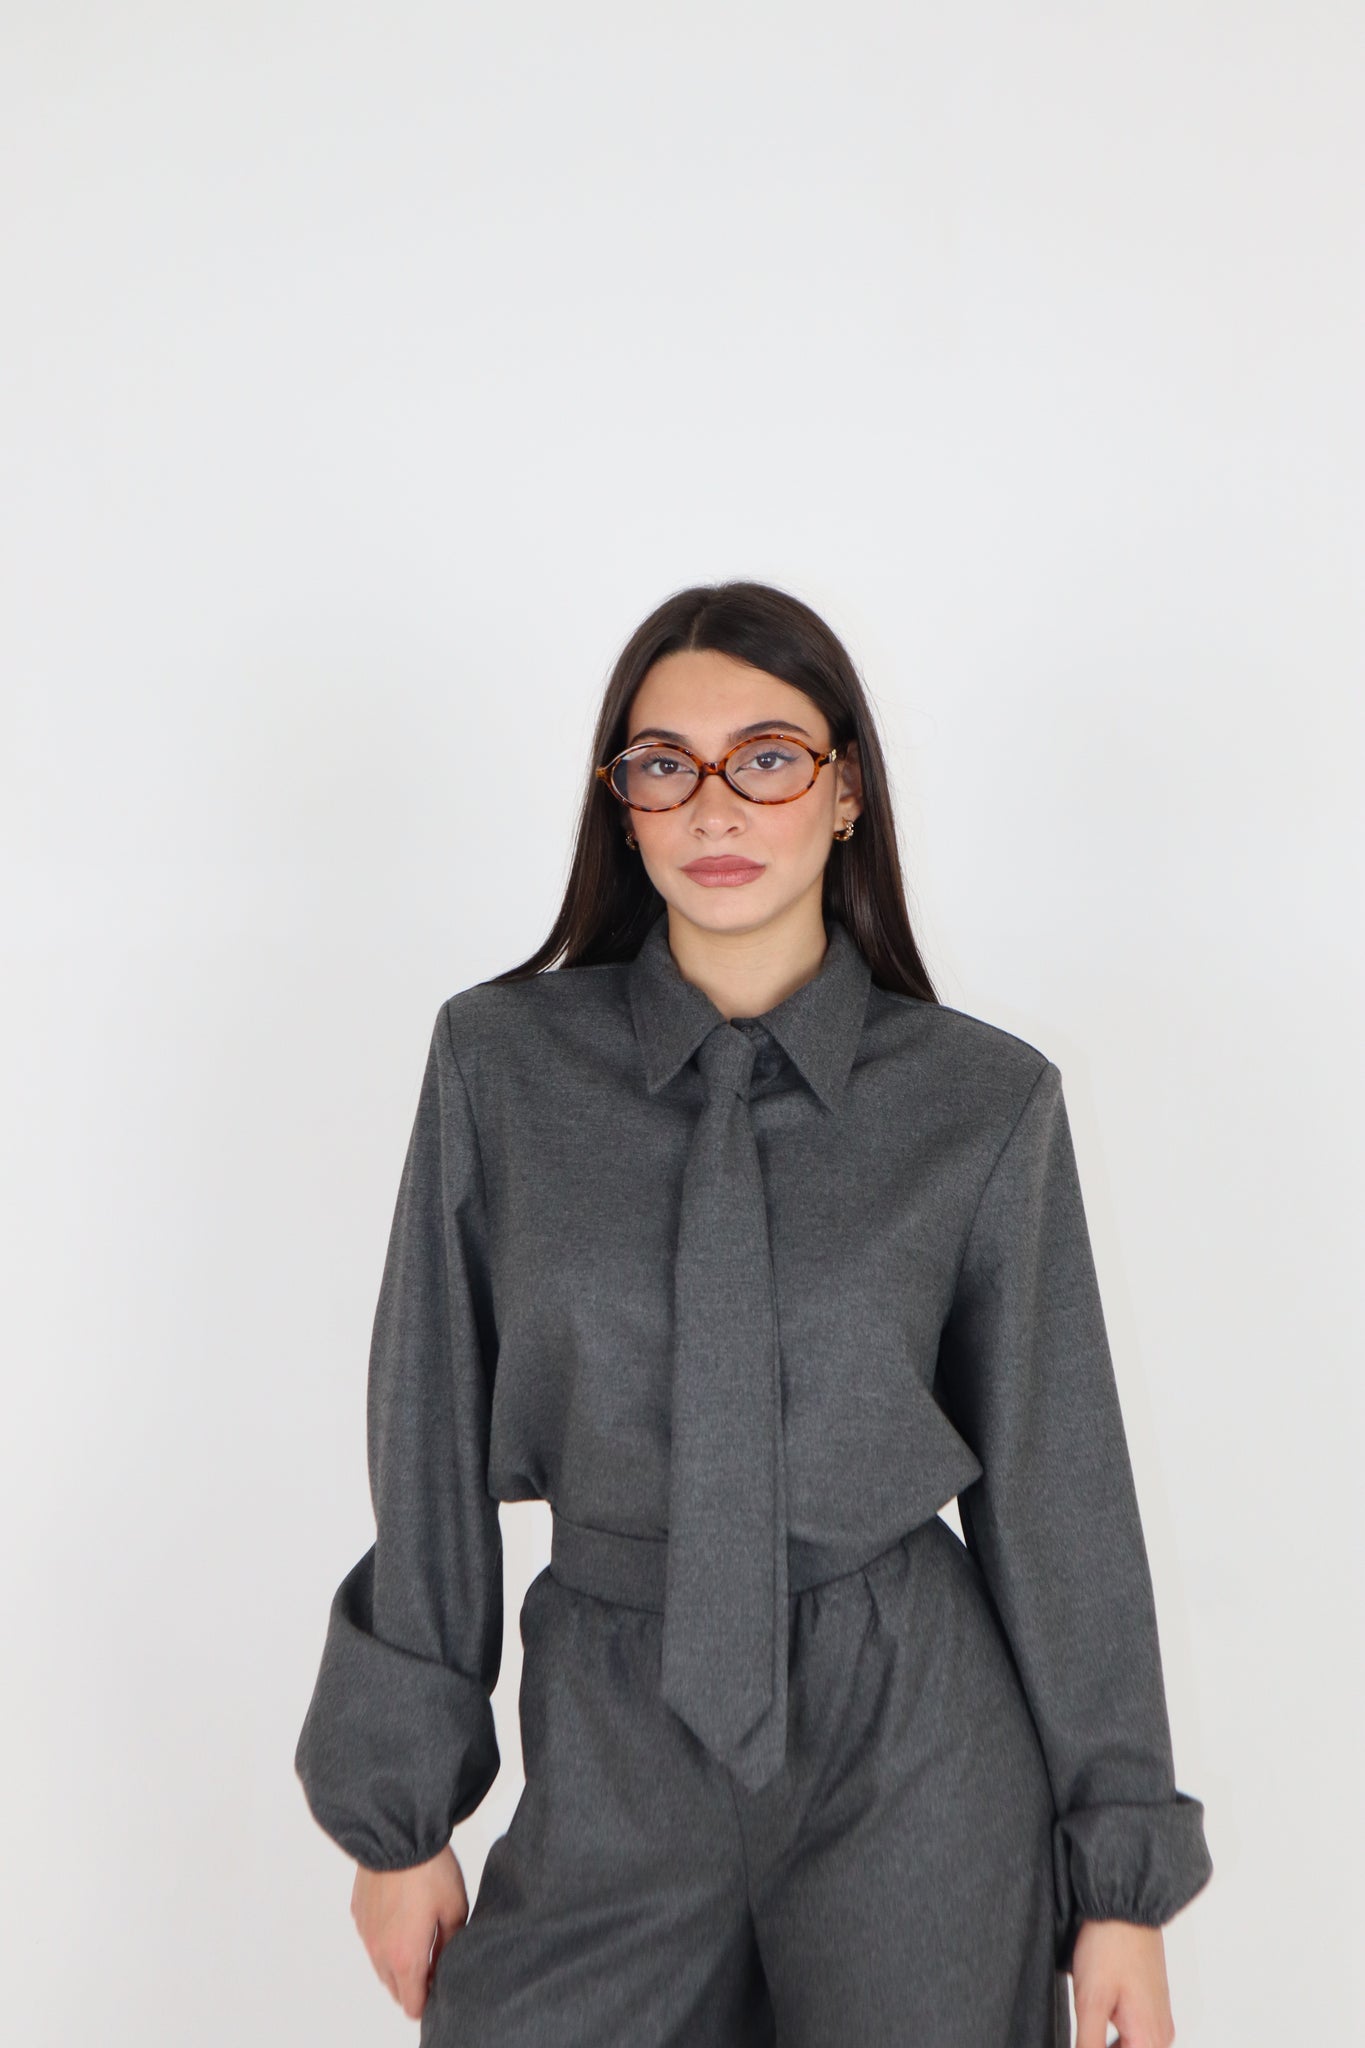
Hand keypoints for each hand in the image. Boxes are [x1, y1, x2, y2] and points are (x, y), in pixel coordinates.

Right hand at [350, 1844, 469, 2019]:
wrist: (396, 1833)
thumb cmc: (430, 1871)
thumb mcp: (455, 1907)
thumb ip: (452, 1943)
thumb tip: (448, 1961)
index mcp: (406, 1957)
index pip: (412, 2004)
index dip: (429, 2001)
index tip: (442, 1985)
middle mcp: (379, 1952)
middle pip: (395, 1989)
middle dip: (415, 1984)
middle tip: (436, 1961)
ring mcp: (365, 1933)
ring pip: (381, 1966)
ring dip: (398, 1963)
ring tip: (420, 1937)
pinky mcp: (358, 1913)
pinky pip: (371, 1939)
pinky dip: (385, 1939)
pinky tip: (401, 1916)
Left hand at [1071, 1919, 1174, 2047]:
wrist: (1126, 1904)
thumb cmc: (1110, 1946)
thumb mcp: (1090, 2001)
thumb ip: (1088, 2044)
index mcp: (1149, 2040)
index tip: (1085, 2037)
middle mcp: (1161, 2035)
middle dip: (1102, 2046)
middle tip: (1086, 2025)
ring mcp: (1158, 2018)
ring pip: (1131, 2046)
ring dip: (1108, 2043)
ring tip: (1091, 2017)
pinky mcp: (1152, 2005)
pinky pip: (1135, 2032)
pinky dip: (1116, 2032)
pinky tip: (1099, 2012)